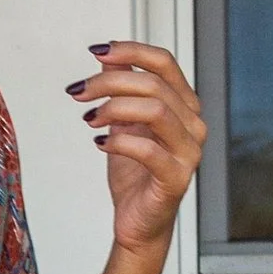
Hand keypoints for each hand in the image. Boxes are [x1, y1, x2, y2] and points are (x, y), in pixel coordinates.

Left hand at [68, 40, 205, 256]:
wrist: (137, 222)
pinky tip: (99, 144)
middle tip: (79, 92)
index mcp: (184, 105)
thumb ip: (121, 90)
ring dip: (114, 108)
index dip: (131, 51)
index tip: (96, 52)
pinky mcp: (176, 178)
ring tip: (89, 118)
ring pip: (156, 110)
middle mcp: (193, 124)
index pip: (164, 63)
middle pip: (154, 84)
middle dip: (110, 82)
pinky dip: (119, 142)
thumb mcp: (123, 123)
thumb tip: (107, 58)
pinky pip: (148, 150)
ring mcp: (189, 152)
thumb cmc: (134, 173)